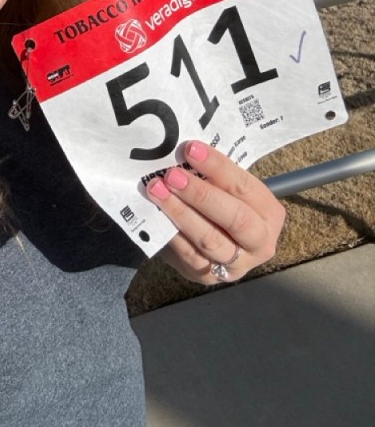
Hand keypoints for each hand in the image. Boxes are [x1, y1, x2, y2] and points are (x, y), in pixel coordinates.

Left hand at [145, 139, 285, 284]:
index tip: (190, 149)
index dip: (217, 167)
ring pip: (209, 239)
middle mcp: (260, 243)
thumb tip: (184, 152)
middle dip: (200, 194)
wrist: (218, 238)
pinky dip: (172, 232)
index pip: (244, 187)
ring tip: (157, 190)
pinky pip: (190, 256)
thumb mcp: (227, 188)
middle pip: (235, 218)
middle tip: (171, 175)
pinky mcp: (210, 276)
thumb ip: (214, 175)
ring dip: (180, 212)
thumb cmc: (223, 201)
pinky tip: (156, 213)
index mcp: (269, 213)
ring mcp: (237, 264)